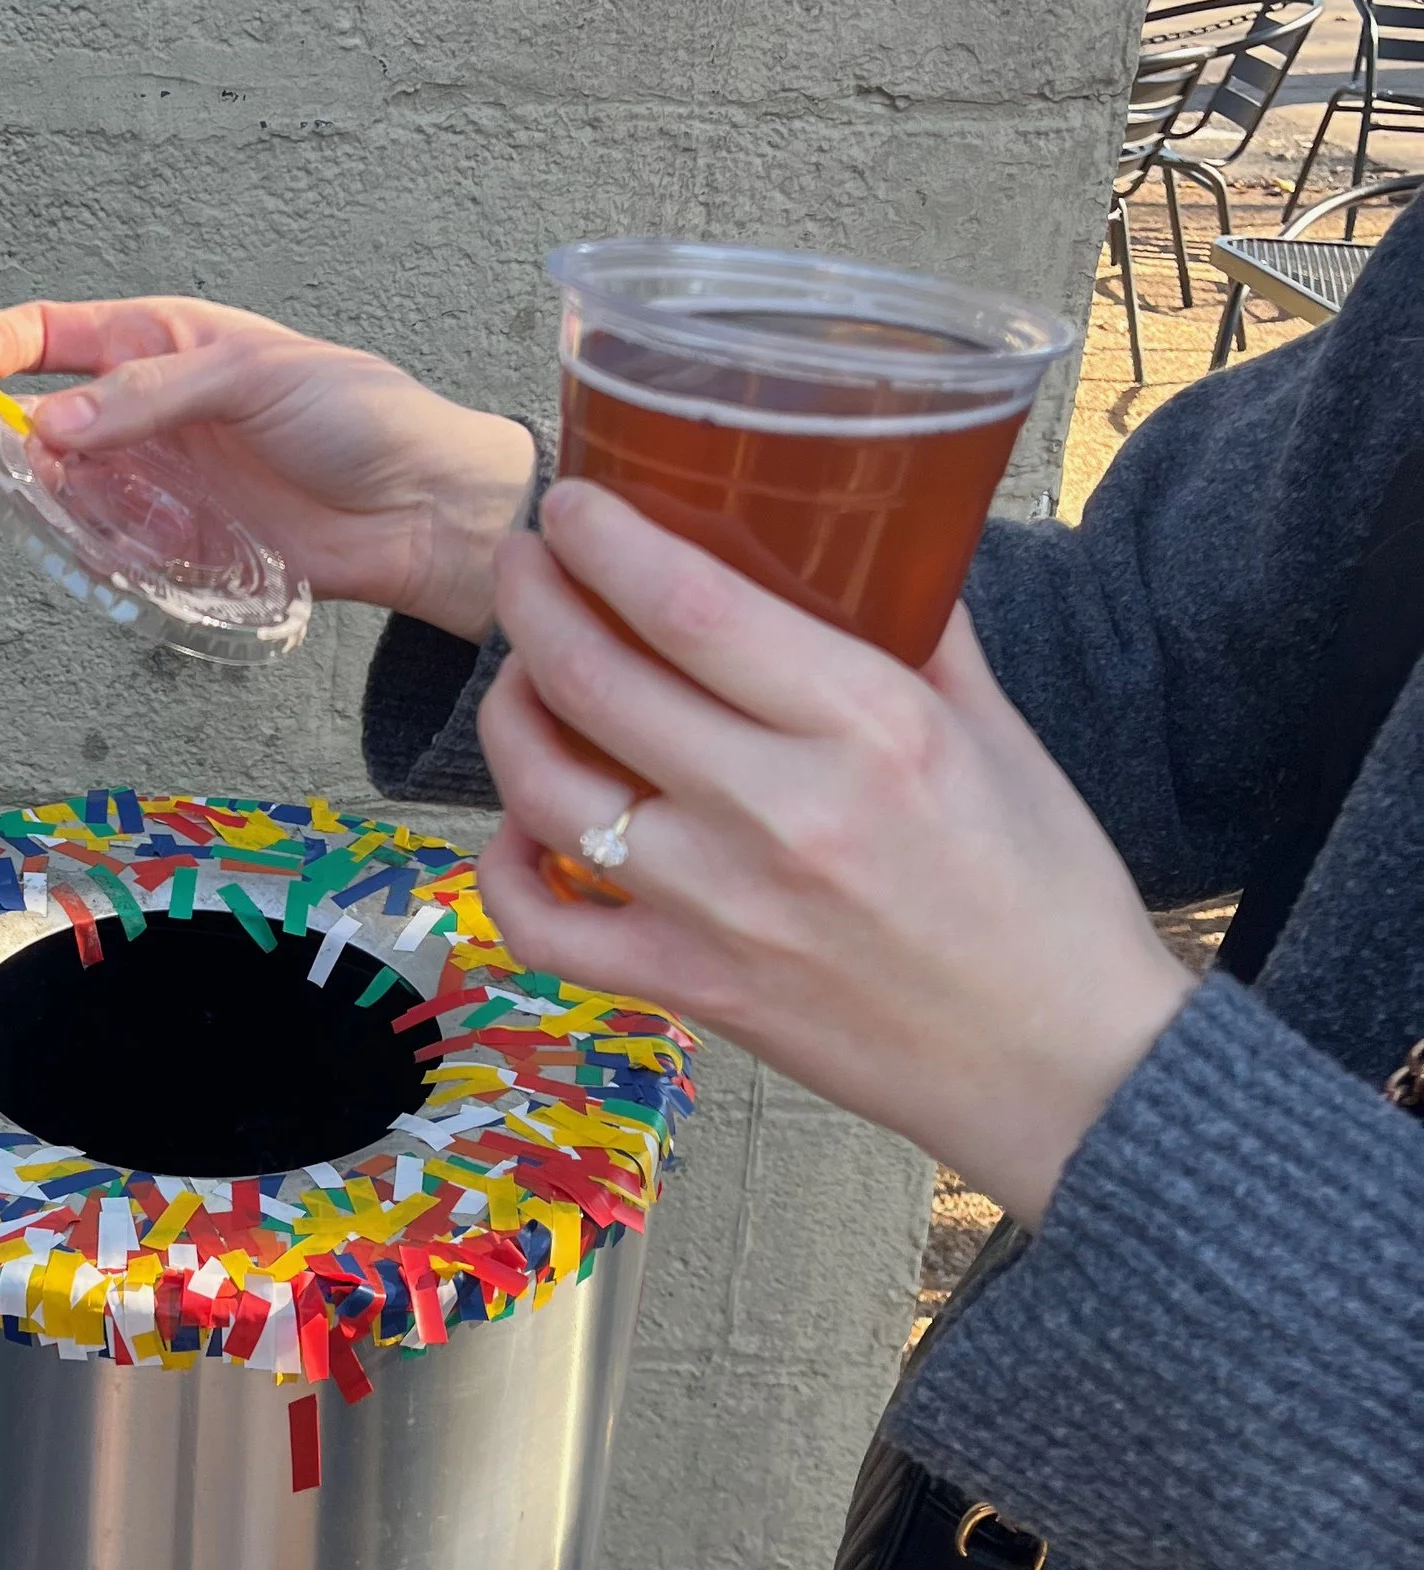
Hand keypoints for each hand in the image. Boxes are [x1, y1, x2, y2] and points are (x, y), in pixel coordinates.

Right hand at [0, 294, 535, 641]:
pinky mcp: (181, 543)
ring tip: (71, 508)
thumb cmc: (354, 414)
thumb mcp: (249, 375)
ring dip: (59, 502)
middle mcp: (153, 412)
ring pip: (72, 491)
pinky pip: (114, 548)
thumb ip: (148, 394)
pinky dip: (102, 552)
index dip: (10, 341)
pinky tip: (121, 550)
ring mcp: (165, 480)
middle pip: (51, 421)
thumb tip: (53, 422)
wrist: (422, 508)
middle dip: (24, 439)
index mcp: (167, 343)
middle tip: (26, 458)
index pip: (63, 332)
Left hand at [475, 479, 1194, 1223]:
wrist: (1064, 1069)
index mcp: (870, 728)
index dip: (606, 540)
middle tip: (525, 561)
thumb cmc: (1044, 893)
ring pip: (546, 792)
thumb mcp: (998, 733)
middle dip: (532, 599)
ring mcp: (721, 910)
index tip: (574, 501)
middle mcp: (780, 813)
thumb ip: (919, 630)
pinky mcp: (692, 992)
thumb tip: (865, 541)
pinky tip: (520, 830)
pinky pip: (546, 930)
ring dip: (508, 716)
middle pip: (594, 681)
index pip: (692, 606)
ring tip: (520, 675)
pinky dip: (505, 872)